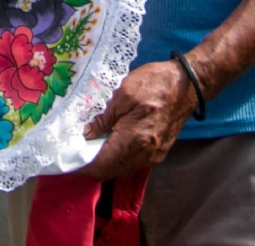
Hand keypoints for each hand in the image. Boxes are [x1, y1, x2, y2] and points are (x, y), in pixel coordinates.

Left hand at [79, 60, 196, 177]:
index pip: (100, 165)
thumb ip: (103, 117)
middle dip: (90, 164)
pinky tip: (110, 142)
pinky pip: (132, 163)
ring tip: (89, 145)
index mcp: (133, 140)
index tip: (65, 157)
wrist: (188, 85)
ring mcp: (153, 156)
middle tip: (74, 150)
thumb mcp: (123, 93)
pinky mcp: (158, 153)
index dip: (80, 165)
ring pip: (121, 169)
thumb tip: (86, 135)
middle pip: (109, 171)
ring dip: (104, 161)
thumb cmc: (156, 83)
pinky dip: (118, 157)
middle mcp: (144, 155)